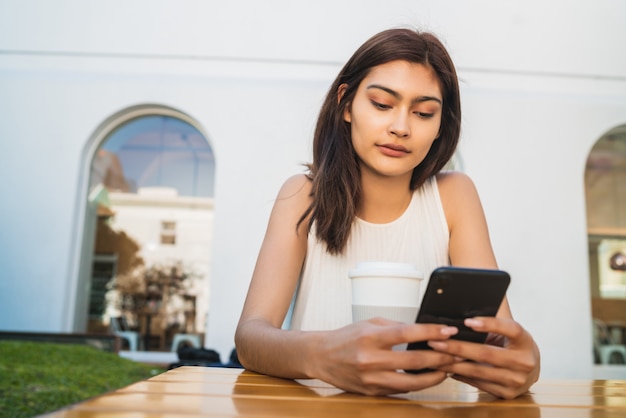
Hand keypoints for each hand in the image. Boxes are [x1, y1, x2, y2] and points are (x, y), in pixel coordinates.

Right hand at [309, 318, 458, 395]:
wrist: (321, 357)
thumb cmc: (346, 337)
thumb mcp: (369, 323)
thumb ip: (396, 327)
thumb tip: (424, 331)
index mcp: (370, 337)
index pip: (407, 333)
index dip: (431, 331)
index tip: (449, 330)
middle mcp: (370, 359)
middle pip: (414, 361)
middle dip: (440, 357)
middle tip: (457, 353)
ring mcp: (371, 379)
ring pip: (412, 382)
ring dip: (434, 376)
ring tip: (448, 369)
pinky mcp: (372, 392)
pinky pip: (402, 389)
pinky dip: (417, 384)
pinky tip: (428, 377)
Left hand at [428, 317, 539, 398]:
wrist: (531, 370)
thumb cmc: (513, 344)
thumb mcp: (509, 327)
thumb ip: (495, 311)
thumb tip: (471, 294)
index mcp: (525, 340)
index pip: (510, 329)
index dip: (490, 324)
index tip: (467, 321)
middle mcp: (524, 361)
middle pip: (487, 353)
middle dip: (457, 347)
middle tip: (436, 341)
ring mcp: (516, 380)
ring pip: (478, 371)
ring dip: (453, 364)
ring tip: (435, 356)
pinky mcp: (507, 393)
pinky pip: (478, 383)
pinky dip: (460, 375)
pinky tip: (447, 368)